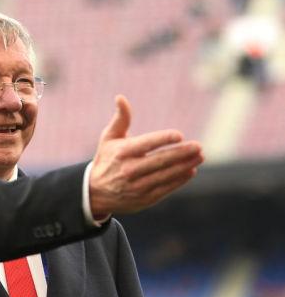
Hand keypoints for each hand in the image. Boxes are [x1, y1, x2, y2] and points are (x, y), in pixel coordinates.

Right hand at [89, 95, 203, 216]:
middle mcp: (129, 170)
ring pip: (166, 175)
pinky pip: (166, 188)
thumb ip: (120, 119)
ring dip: (185, 166)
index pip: (146, 144)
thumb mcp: (108, 138)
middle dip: (181, 153)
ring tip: (200, 156)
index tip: (179, 135)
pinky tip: (191, 170)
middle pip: (160, 161)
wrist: (95, 193)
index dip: (163, 139)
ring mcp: (137, 186)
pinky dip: (180, 180)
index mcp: (122, 153)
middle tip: (198, 146)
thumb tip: (121, 97)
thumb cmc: (106, 159)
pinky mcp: (144, 199)